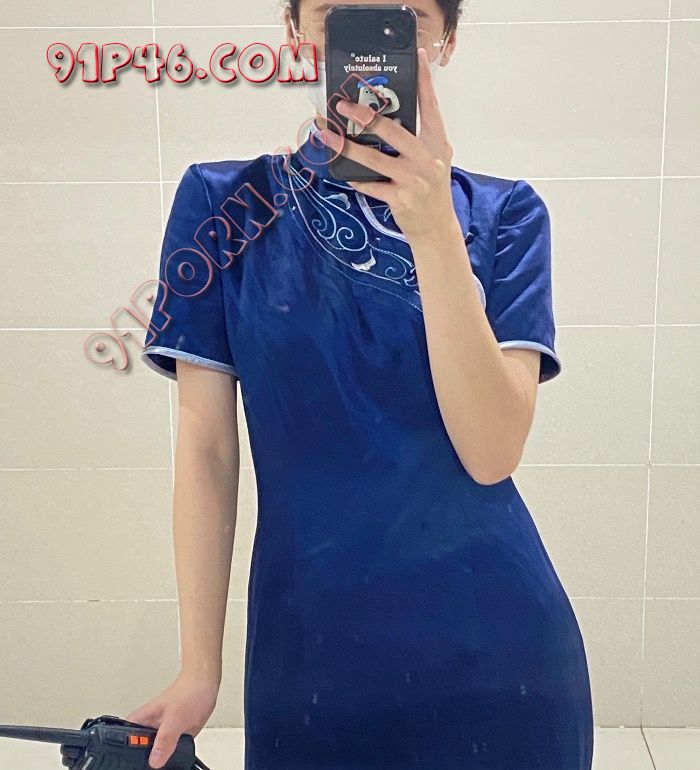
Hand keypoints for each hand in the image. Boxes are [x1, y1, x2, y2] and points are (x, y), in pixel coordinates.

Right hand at [124, 669, 218, 768]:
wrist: (205, 686)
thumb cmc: (187, 692)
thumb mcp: (174, 717)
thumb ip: (164, 739)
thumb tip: (155, 760)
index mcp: (140, 721)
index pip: (124, 742)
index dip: (125, 756)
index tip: (134, 764)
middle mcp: (148, 729)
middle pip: (138, 754)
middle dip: (144, 762)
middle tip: (154, 765)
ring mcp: (161, 735)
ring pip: (154, 757)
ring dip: (160, 762)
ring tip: (167, 760)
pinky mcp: (174, 740)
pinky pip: (169, 756)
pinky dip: (172, 759)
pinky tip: (176, 759)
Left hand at [318, 47, 457, 241]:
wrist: (436, 226)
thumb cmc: (431, 189)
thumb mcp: (435, 159)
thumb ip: (419, 138)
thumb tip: (386, 118)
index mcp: (437, 143)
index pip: (430, 106)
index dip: (423, 82)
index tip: (417, 58)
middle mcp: (427, 158)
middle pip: (392, 130)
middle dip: (364, 115)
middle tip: (342, 105)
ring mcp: (413, 179)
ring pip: (374, 158)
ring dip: (346, 146)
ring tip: (328, 135)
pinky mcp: (400, 199)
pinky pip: (370, 185)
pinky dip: (355, 178)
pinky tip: (343, 172)